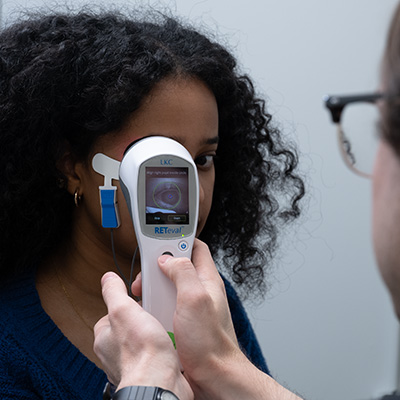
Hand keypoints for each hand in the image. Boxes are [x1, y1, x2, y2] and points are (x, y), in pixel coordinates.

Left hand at [93, 272, 192, 399]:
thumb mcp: (123, 309)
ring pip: (145, 339)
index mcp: (104, 338)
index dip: (128, 303)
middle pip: (131, 325)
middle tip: (155, 313)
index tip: (139, 298)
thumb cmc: (141, 353)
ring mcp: (133, 363)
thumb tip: (107, 278)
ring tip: (165, 326)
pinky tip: (171, 342)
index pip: (113, 312)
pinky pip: (158, 351)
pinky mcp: (150, 370)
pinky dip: (165, 345)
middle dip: (144, 318)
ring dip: (156, 331)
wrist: (162, 382)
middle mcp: (115, 354)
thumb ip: (114, 292)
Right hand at [139, 239, 301, 399]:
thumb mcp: (195, 299)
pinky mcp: (181, 320)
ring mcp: (189, 305)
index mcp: (206, 279)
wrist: (212, 376)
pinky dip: (154, 304)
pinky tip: (148, 311)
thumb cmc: (210, 342)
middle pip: (177, 264)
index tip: (160, 239)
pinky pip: (164, 304)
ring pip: (168, 285)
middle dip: (159, 266)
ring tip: (143, 294)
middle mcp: (198, 289)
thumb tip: (168, 258)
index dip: (178, 239)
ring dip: (154, 287)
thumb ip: (183, 272)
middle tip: (146, 273)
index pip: (195, 246)